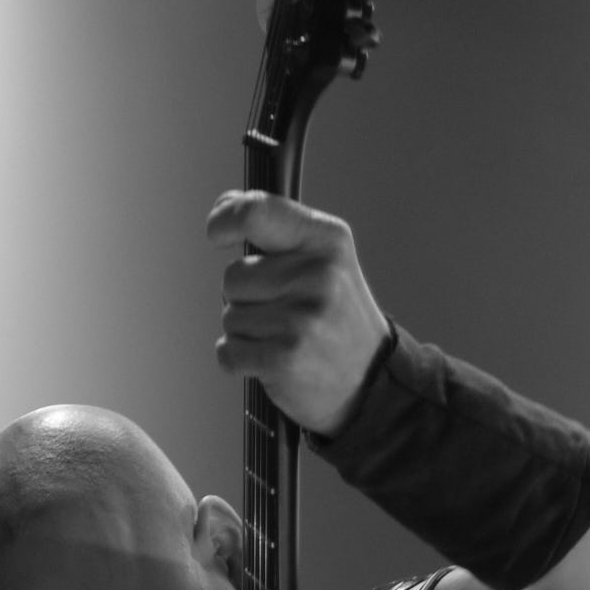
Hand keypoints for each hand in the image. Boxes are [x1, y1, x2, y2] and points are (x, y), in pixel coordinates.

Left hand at [206, 190, 388, 433]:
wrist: (370, 380)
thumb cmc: (337, 316)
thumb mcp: (326, 259)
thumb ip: (279, 231)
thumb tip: (225, 209)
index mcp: (328, 241)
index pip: (257, 213)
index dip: (226, 219)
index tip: (218, 233)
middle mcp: (318, 277)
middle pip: (233, 276)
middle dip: (246, 296)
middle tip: (283, 311)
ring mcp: (301, 320)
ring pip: (230, 316)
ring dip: (246, 331)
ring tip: (283, 337)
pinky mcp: (284, 359)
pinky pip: (227, 351)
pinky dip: (240, 359)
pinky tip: (271, 360)